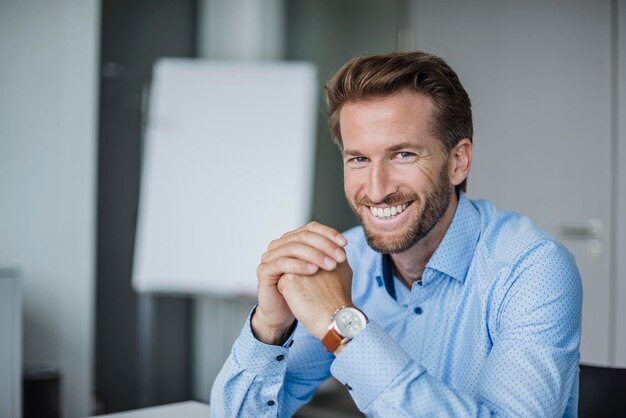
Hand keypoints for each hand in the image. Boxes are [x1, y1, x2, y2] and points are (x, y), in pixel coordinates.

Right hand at [253, 222, 347, 343]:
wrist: (285, 313)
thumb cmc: (305, 292)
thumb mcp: (319, 270)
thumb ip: (327, 255)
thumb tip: (343, 243)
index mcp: (292, 240)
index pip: (311, 227)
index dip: (329, 233)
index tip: (345, 244)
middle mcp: (280, 244)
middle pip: (303, 236)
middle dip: (325, 245)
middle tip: (340, 257)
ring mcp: (270, 256)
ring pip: (293, 247)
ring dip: (314, 254)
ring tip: (331, 265)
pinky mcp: (264, 271)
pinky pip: (281, 263)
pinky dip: (299, 265)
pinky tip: (313, 271)